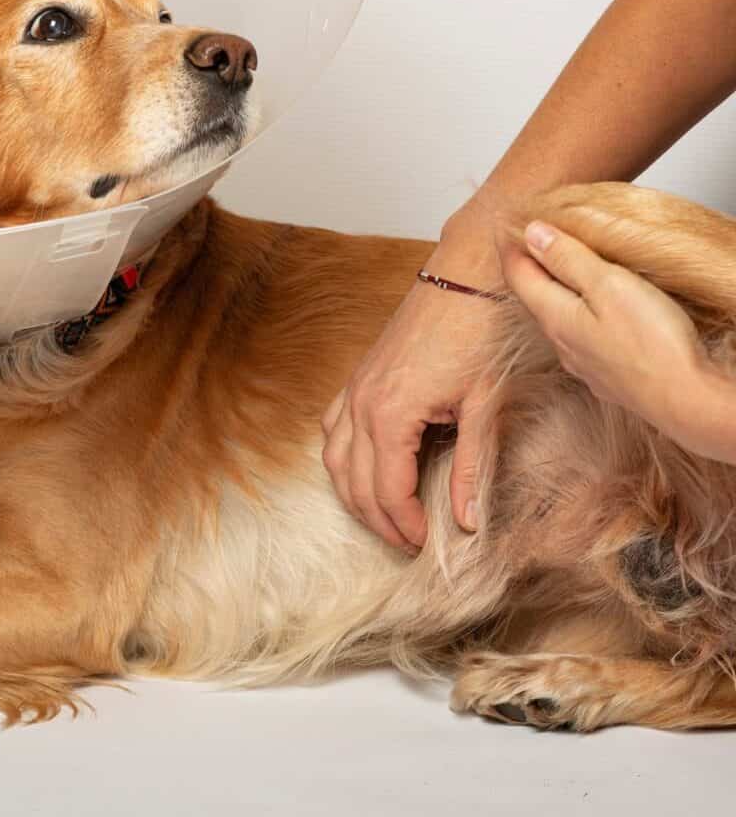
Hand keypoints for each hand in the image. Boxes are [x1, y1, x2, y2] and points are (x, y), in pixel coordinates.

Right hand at [322, 214, 500, 549]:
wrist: (468, 273)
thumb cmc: (480, 331)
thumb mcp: (485, 405)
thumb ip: (471, 467)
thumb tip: (468, 520)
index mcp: (392, 414)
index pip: (387, 490)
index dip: (405, 524)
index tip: (425, 543)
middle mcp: (362, 403)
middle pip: (356, 483)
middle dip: (378, 520)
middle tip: (406, 541)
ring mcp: (355, 388)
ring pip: (334, 459)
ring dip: (353, 494)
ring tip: (381, 516)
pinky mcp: (359, 375)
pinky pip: (331, 427)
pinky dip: (340, 457)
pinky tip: (358, 468)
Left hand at [498, 219, 706, 437]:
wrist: (684, 399)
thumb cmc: (652, 342)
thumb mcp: (608, 286)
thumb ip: (568, 259)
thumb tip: (532, 234)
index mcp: (555, 317)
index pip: (518, 276)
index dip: (510, 247)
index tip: (504, 223)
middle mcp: (561, 342)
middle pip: (535, 296)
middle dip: (529, 265)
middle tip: (527, 238)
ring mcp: (582, 361)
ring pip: (558, 317)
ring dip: (553, 289)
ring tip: (558, 266)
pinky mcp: (605, 373)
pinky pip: (580, 334)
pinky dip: (577, 310)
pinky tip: (591, 308)